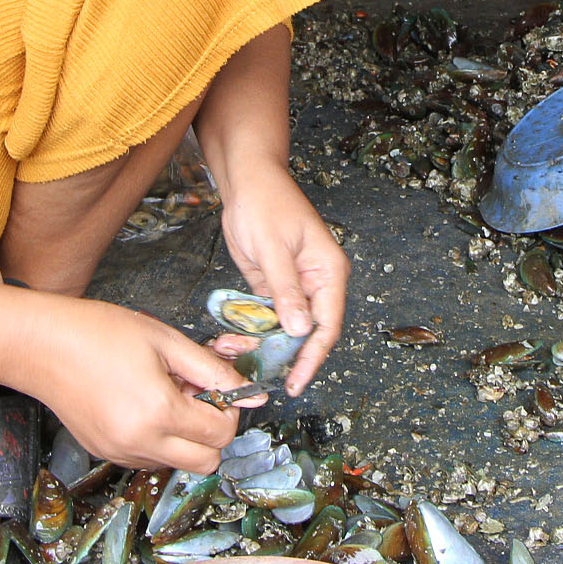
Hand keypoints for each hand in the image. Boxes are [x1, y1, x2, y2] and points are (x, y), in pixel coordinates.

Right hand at [22, 299, 246, 472]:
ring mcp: (119, 452)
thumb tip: (250, 393)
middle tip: (195, 396)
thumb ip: (213, 369)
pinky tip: (141, 404)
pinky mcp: (103, 452)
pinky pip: (148, 459)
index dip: (228, 409)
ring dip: (183, 436)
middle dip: (211, 432)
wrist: (38, 344)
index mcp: (159, 412)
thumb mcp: (165, 340)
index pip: (221, 434)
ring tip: (162, 394)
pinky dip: (157, 440)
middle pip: (206, 463)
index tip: (217, 387)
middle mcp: (139, 442)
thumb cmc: (97, 333)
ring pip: (177, 463)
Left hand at [216, 161, 348, 394]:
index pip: (327, 326)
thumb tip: (301, 330)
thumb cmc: (265, 203)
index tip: (296, 381)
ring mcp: (295, 287)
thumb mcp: (273, 248)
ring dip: (263, 344)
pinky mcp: (273, 287)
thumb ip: (286, 290)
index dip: (312, 357)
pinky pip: (267, 317)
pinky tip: (234, 340)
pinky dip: (252, 330)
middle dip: (283, 355)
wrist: (247, 182)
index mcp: (328, 272)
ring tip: (235, 352)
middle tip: (257, 373)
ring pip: (285, 329)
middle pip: (307, 333)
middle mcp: (316, 284)